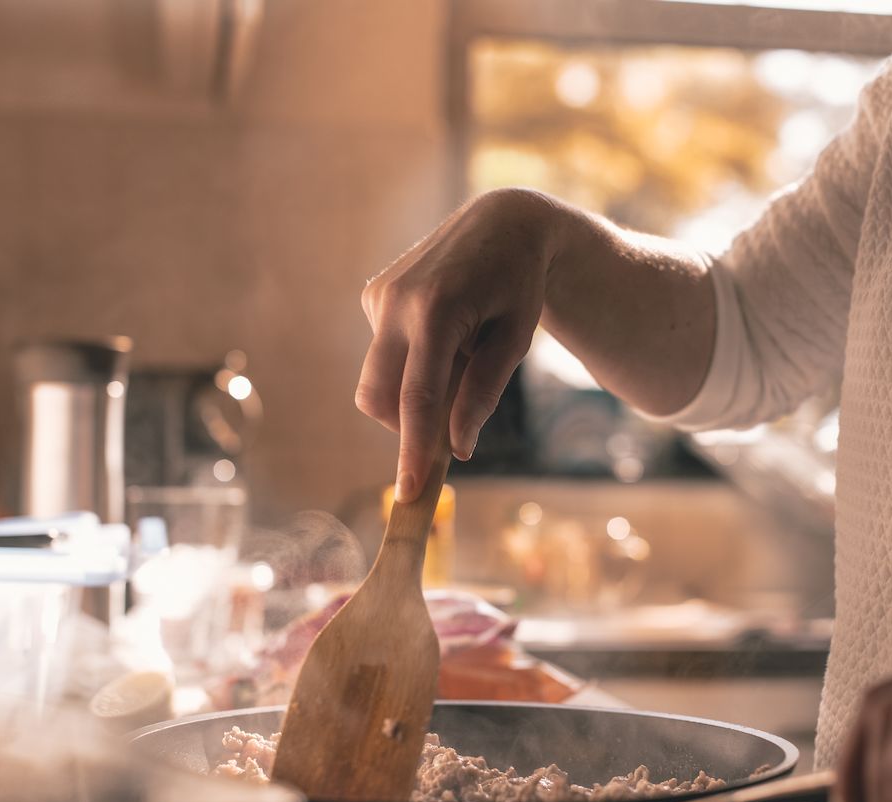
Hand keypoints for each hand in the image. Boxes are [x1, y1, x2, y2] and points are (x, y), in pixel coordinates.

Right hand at [356, 188, 561, 501]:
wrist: (504, 222)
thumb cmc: (518, 285)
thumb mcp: (515, 341)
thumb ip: (483, 393)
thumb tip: (457, 447)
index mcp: (436, 312)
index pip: (417, 397)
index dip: (412, 449)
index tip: (410, 490)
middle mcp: (396, 302)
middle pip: (379, 396)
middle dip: (406, 423)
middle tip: (452, 420)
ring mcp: (379, 296)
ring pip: (378, 379)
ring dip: (413, 389)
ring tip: (459, 356)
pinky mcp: (373, 295)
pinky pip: (384, 353)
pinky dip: (411, 361)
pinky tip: (445, 332)